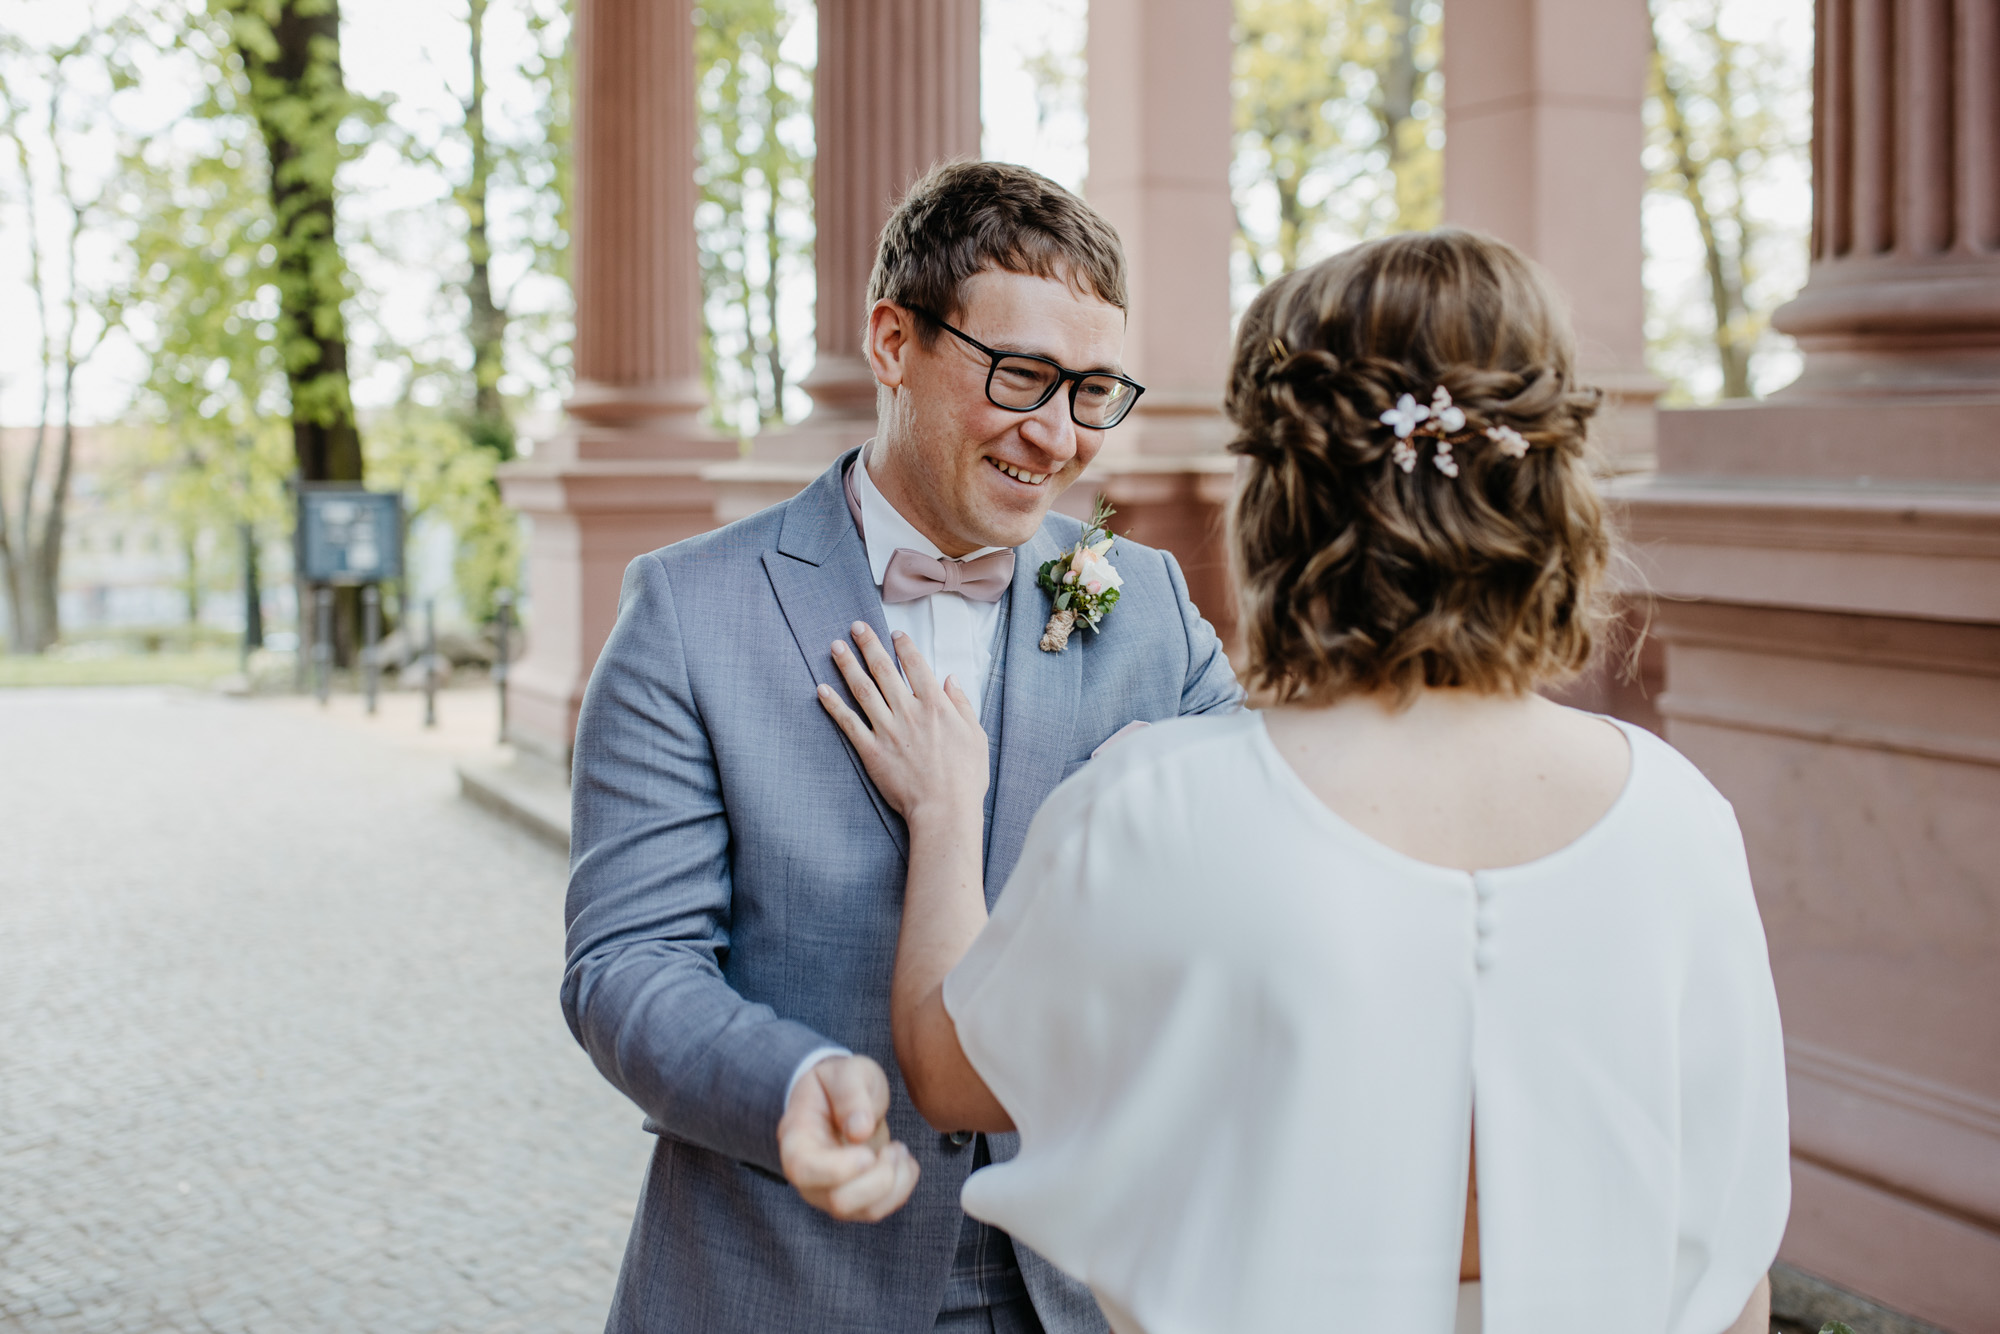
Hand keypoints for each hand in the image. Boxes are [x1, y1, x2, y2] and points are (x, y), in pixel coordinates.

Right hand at [777, 1054, 918, 1221]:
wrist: (841, 1098)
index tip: (868, 1151)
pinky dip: (902, 1188)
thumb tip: (859, 1130)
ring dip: (895, 1182)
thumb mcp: (845, 1071)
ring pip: (865, 1212)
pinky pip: (880, 1210)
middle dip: (878, 1177)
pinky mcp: (854, 1200)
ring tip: (899, 1150)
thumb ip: (850, 1093)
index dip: (838, 1169)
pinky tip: (902, 1160)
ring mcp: (830, 1191)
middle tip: (894, 1146)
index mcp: (797, 1138)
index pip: (803, 1170)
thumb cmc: (838, 1084)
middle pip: (838, 1201)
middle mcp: (809, 1175)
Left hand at [818, 623, 987, 826]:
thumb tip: (950, 680)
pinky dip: (834, 705)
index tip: (894, 633)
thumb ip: (962, 705)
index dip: (904, 647)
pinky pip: (848, 723)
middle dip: (869, 645)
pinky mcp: (872, 751)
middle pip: (884, 671)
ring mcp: (888, 731)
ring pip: (863, 690)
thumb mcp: (975, 736)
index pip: (916, 667)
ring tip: (835, 647)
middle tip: (856, 627)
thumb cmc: (965, 777)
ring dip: (847, 666)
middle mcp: (909, 712)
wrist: (944, 810)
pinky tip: (822, 689)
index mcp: (936, 707)